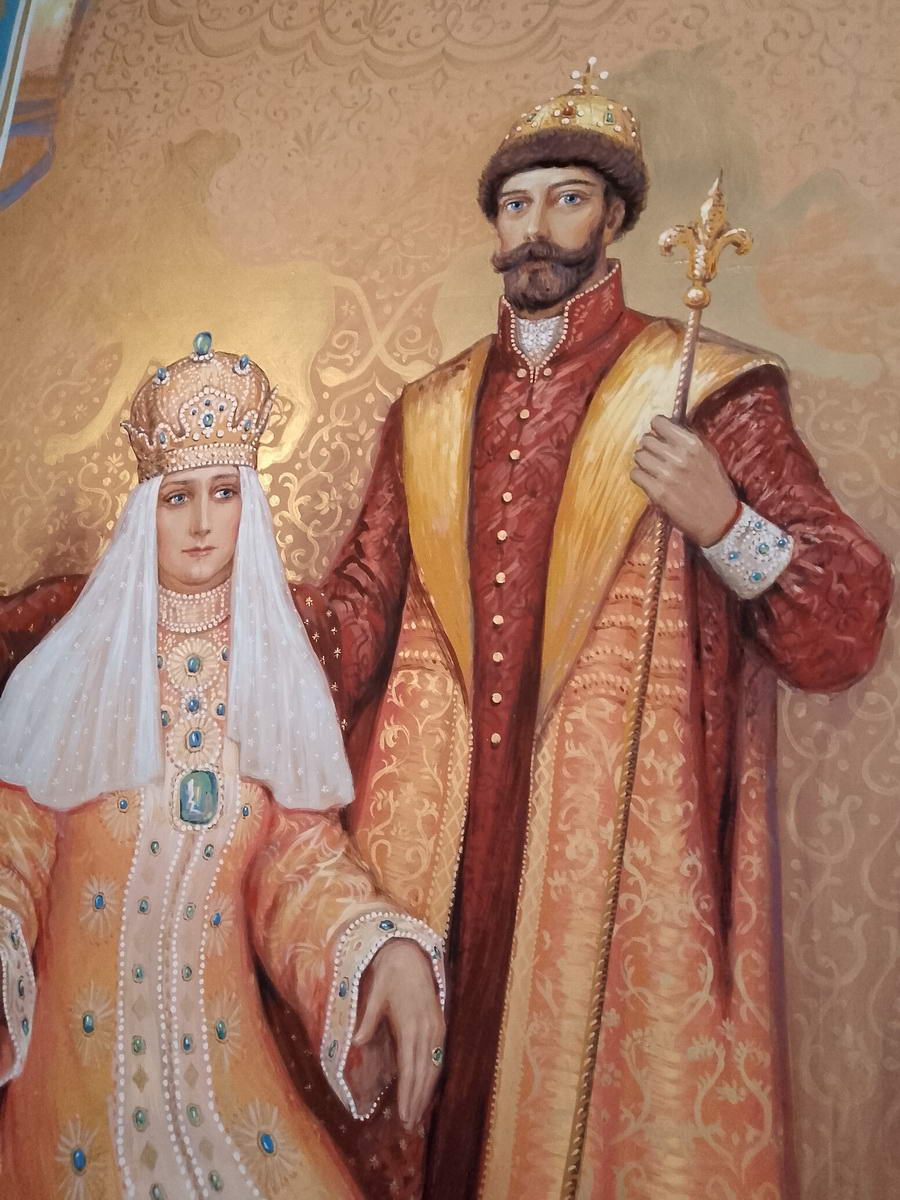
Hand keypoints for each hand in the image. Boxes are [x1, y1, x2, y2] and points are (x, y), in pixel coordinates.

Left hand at [353, 938, 443, 1129]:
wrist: (411, 956)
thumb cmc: (390, 976)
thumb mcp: (375, 994)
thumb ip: (368, 1019)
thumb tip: (357, 1043)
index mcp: (411, 1024)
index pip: (410, 1067)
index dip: (408, 1093)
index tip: (404, 1114)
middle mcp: (428, 1029)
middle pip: (424, 1073)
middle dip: (417, 1100)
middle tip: (409, 1125)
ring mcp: (436, 1028)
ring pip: (433, 1067)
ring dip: (427, 1092)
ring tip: (417, 1115)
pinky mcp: (439, 1026)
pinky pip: (437, 1057)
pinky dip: (432, 1076)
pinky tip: (426, 1090)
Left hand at [631, 415, 738, 546]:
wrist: (719, 519)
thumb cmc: (715, 487)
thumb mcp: (708, 456)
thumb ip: (688, 441)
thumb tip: (666, 427)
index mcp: (693, 444)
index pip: (659, 423)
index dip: (656, 429)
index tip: (659, 436)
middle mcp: (680, 456)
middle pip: (646, 440)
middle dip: (649, 447)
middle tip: (656, 457)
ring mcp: (668, 475)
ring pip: (638, 456)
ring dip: (643, 463)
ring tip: (653, 471)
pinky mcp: (658, 492)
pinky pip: (636, 475)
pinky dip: (640, 477)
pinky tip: (650, 482)